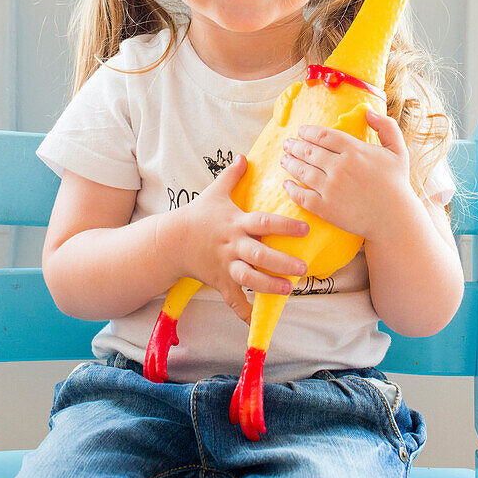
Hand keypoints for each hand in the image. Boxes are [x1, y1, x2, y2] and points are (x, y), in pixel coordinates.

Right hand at [179, 154, 309, 324]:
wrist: (172, 241)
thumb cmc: (198, 215)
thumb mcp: (215, 192)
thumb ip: (232, 175)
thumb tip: (245, 155)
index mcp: (236, 223)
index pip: (263, 223)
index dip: (284, 227)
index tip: (305, 230)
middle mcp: (233, 245)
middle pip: (259, 256)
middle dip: (281, 263)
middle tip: (302, 267)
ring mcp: (226, 266)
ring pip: (249, 279)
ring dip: (269, 286)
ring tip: (288, 290)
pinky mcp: (220, 282)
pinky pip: (233, 300)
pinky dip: (244, 312)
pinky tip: (258, 321)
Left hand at [279, 108, 412, 240]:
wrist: (395, 219)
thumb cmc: (397, 184)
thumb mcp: (398, 151)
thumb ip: (387, 127)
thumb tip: (369, 111)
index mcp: (355, 151)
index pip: (323, 135)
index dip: (309, 131)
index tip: (301, 131)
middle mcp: (340, 167)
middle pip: (309, 151)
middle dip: (295, 145)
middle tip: (287, 144)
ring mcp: (331, 188)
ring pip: (302, 171)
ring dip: (290, 163)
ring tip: (284, 160)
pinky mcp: (326, 208)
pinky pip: (302, 196)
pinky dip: (291, 189)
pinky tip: (287, 184)